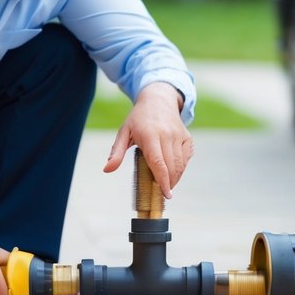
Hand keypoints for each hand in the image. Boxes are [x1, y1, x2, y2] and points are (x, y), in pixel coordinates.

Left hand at [103, 82, 193, 198]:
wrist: (158, 100)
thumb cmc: (138, 118)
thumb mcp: (124, 132)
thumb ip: (116, 152)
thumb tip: (107, 170)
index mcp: (150, 135)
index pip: (158, 162)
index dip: (162, 180)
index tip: (166, 194)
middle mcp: (167, 135)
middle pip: (171, 166)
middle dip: (168, 183)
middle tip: (161, 191)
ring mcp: (179, 136)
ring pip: (180, 164)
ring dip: (175, 178)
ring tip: (167, 184)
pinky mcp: (187, 137)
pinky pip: (186, 158)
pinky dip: (181, 168)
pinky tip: (173, 171)